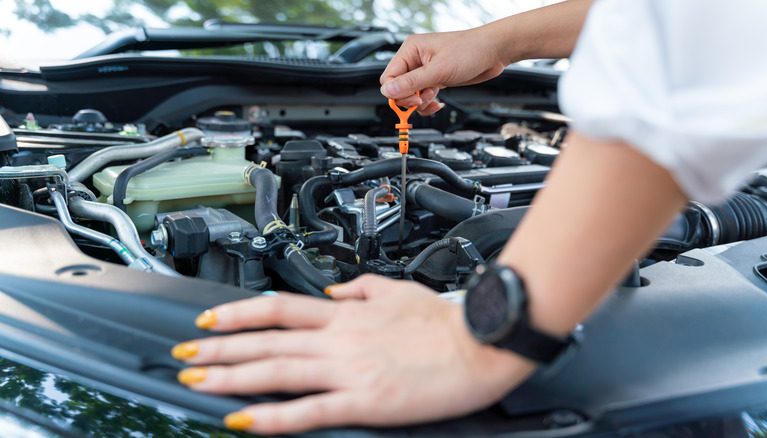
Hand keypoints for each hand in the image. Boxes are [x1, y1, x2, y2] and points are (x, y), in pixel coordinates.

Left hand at [172, 275, 535, 434]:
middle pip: (266, 341)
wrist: (481, 341)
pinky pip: (311, 410)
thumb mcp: (396, 289)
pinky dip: (274, 417)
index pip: (278, 307)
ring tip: (197, 382)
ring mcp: (350, 370)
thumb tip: (329, 291)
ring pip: (278, 372)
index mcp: (346, 313)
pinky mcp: (366, 401)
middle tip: (183, 355)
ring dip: (232, 377)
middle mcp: (340, 338)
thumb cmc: (444, 320)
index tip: (209, 318)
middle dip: (218, 348)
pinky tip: (246, 421)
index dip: (238, 312)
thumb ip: (359, 289)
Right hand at [380, 28, 509, 115]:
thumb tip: (388, 91)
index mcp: (410, 50)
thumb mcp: (439, 70)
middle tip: (423, 100)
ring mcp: (425, 70)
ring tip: (434, 98)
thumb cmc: (470, 50)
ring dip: (420, 103)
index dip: (397, 93)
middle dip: (409, 99)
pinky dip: (428, 104)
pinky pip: (422, 97)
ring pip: (410, 95)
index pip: (389, 77)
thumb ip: (412, 83)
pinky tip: (438, 103)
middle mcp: (415, 59)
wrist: (493, 52)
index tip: (413, 101)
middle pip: (398, 88)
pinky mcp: (435, 79)